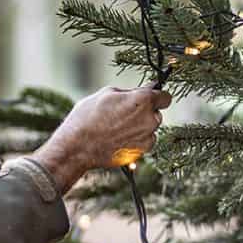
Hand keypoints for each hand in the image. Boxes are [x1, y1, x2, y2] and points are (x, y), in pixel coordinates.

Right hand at [31, 87, 172, 193]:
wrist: (77, 147)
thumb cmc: (87, 117)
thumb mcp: (106, 94)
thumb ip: (129, 92)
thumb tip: (143, 90)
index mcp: (143, 100)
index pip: (165, 97)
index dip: (157, 96)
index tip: (150, 98)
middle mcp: (150, 119)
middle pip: (157, 113)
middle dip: (145, 112)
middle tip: (124, 113)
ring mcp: (147, 138)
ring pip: (150, 128)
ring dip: (140, 127)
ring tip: (117, 128)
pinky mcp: (140, 152)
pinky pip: (144, 142)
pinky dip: (135, 140)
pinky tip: (118, 138)